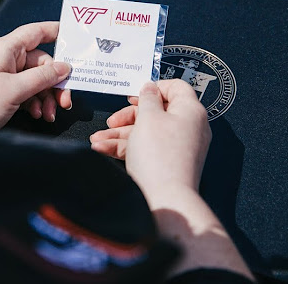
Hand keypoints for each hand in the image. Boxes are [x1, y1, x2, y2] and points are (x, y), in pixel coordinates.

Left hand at [0, 21, 71, 129]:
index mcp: (5, 49)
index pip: (36, 32)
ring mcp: (1, 75)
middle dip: (55, 82)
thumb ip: (42, 77)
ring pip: (35, 79)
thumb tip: (64, 67)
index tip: (76, 37)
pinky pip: (25, 91)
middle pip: (41, 62)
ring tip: (49, 114)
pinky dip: (34, 102)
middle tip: (64, 101)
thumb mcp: (14, 90)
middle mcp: (4, 59)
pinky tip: (38, 114)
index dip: (56, 31)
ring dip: (46, 96)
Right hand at [92, 81, 254, 280]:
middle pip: (157, 111)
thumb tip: (150, 88)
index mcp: (190, 111)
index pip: (176, 87)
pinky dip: (126, 148)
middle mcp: (188, 127)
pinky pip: (147, 149)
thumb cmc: (159, 155)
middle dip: (128, 116)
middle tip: (112, 120)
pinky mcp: (168, 163)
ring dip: (120, 134)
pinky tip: (103, 150)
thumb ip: (148, 98)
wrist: (165, 199)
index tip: (134, 95)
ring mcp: (178, 147)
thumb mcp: (148, 117)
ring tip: (97, 140)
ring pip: (147, 132)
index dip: (153, 88)